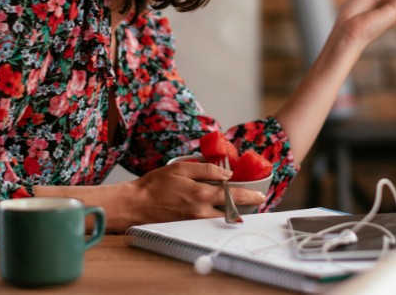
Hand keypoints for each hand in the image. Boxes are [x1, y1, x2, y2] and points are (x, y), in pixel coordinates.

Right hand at [126, 161, 264, 224]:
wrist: (136, 205)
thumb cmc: (155, 184)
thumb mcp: (180, 168)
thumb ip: (205, 169)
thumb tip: (226, 173)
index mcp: (200, 194)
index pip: (232, 195)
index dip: (249, 195)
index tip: (259, 195)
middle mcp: (200, 211)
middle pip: (231, 212)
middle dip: (244, 207)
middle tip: (253, 201)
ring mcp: (194, 222)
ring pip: (221, 220)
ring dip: (232, 213)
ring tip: (238, 205)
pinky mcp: (188, 227)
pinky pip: (208, 223)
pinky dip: (217, 216)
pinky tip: (218, 210)